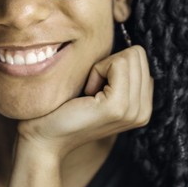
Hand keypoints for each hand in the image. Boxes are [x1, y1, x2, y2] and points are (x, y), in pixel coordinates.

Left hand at [16, 45, 153, 159]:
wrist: (43, 139)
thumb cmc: (63, 109)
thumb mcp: (99, 89)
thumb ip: (119, 74)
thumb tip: (128, 47)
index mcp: (142, 106)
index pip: (141, 59)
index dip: (112, 65)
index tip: (94, 88)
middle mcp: (143, 111)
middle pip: (138, 55)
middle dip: (109, 64)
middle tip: (90, 90)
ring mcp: (133, 110)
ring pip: (130, 56)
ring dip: (102, 68)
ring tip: (88, 94)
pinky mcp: (118, 106)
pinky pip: (117, 63)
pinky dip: (97, 71)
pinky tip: (86, 94)